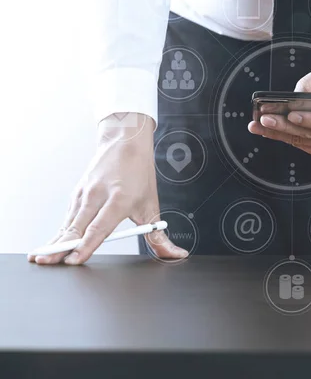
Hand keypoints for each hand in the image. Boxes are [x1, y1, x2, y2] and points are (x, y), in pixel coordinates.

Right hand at [28, 113, 188, 264]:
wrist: (125, 142)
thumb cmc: (139, 175)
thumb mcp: (152, 207)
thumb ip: (160, 237)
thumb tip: (175, 255)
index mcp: (119, 199)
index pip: (99, 227)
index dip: (86, 245)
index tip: (74, 259)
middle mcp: (98, 195)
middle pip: (76, 227)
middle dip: (60, 247)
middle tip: (45, 261)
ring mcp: (84, 193)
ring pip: (68, 223)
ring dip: (54, 241)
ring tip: (41, 257)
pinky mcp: (76, 194)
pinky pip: (67, 218)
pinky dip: (59, 232)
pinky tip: (50, 245)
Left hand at [248, 62, 310, 158]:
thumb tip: (294, 97)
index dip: (309, 119)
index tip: (290, 115)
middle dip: (285, 127)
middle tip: (264, 120)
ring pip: (305, 142)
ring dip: (280, 135)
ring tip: (259, 126)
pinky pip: (305, 147)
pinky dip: (287, 139)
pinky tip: (271, 132)